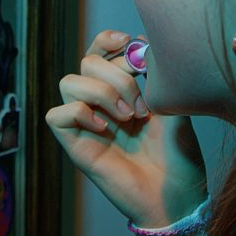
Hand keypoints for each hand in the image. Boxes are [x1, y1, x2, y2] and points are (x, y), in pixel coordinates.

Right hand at [46, 30, 206, 227]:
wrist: (178, 195)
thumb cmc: (179, 155)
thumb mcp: (173, 104)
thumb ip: (155, 73)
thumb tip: (138, 45)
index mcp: (121, 91)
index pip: (98, 52)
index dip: (108, 40)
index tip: (132, 44)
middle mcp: (100, 104)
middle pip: (86, 62)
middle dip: (118, 75)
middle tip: (142, 104)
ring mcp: (86, 125)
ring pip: (68, 82)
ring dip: (102, 92)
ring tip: (129, 117)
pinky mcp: (76, 147)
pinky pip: (56, 115)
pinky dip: (80, 113)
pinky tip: (106, 128)